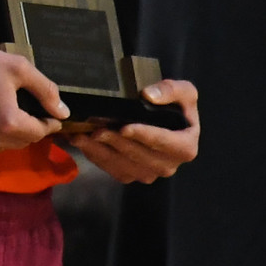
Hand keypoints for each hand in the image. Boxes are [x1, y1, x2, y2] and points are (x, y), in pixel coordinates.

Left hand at [65, 79, 200, 183]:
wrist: (161, 116)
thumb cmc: (175, 104)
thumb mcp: (183, 91)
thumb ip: (171, 90)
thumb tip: (149, 96)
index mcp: (185, 147)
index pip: (164, 142)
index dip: (144, 135)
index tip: (124, 127)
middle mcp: (169, 165)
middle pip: (139, 155)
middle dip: (115, 142)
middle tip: (95, 129)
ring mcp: (149, 173)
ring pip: (123, 166)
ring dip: (100, 151)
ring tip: (81, 136)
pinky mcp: (131, 175)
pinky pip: (112, 170)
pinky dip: (94, 156)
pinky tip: (80, 142)